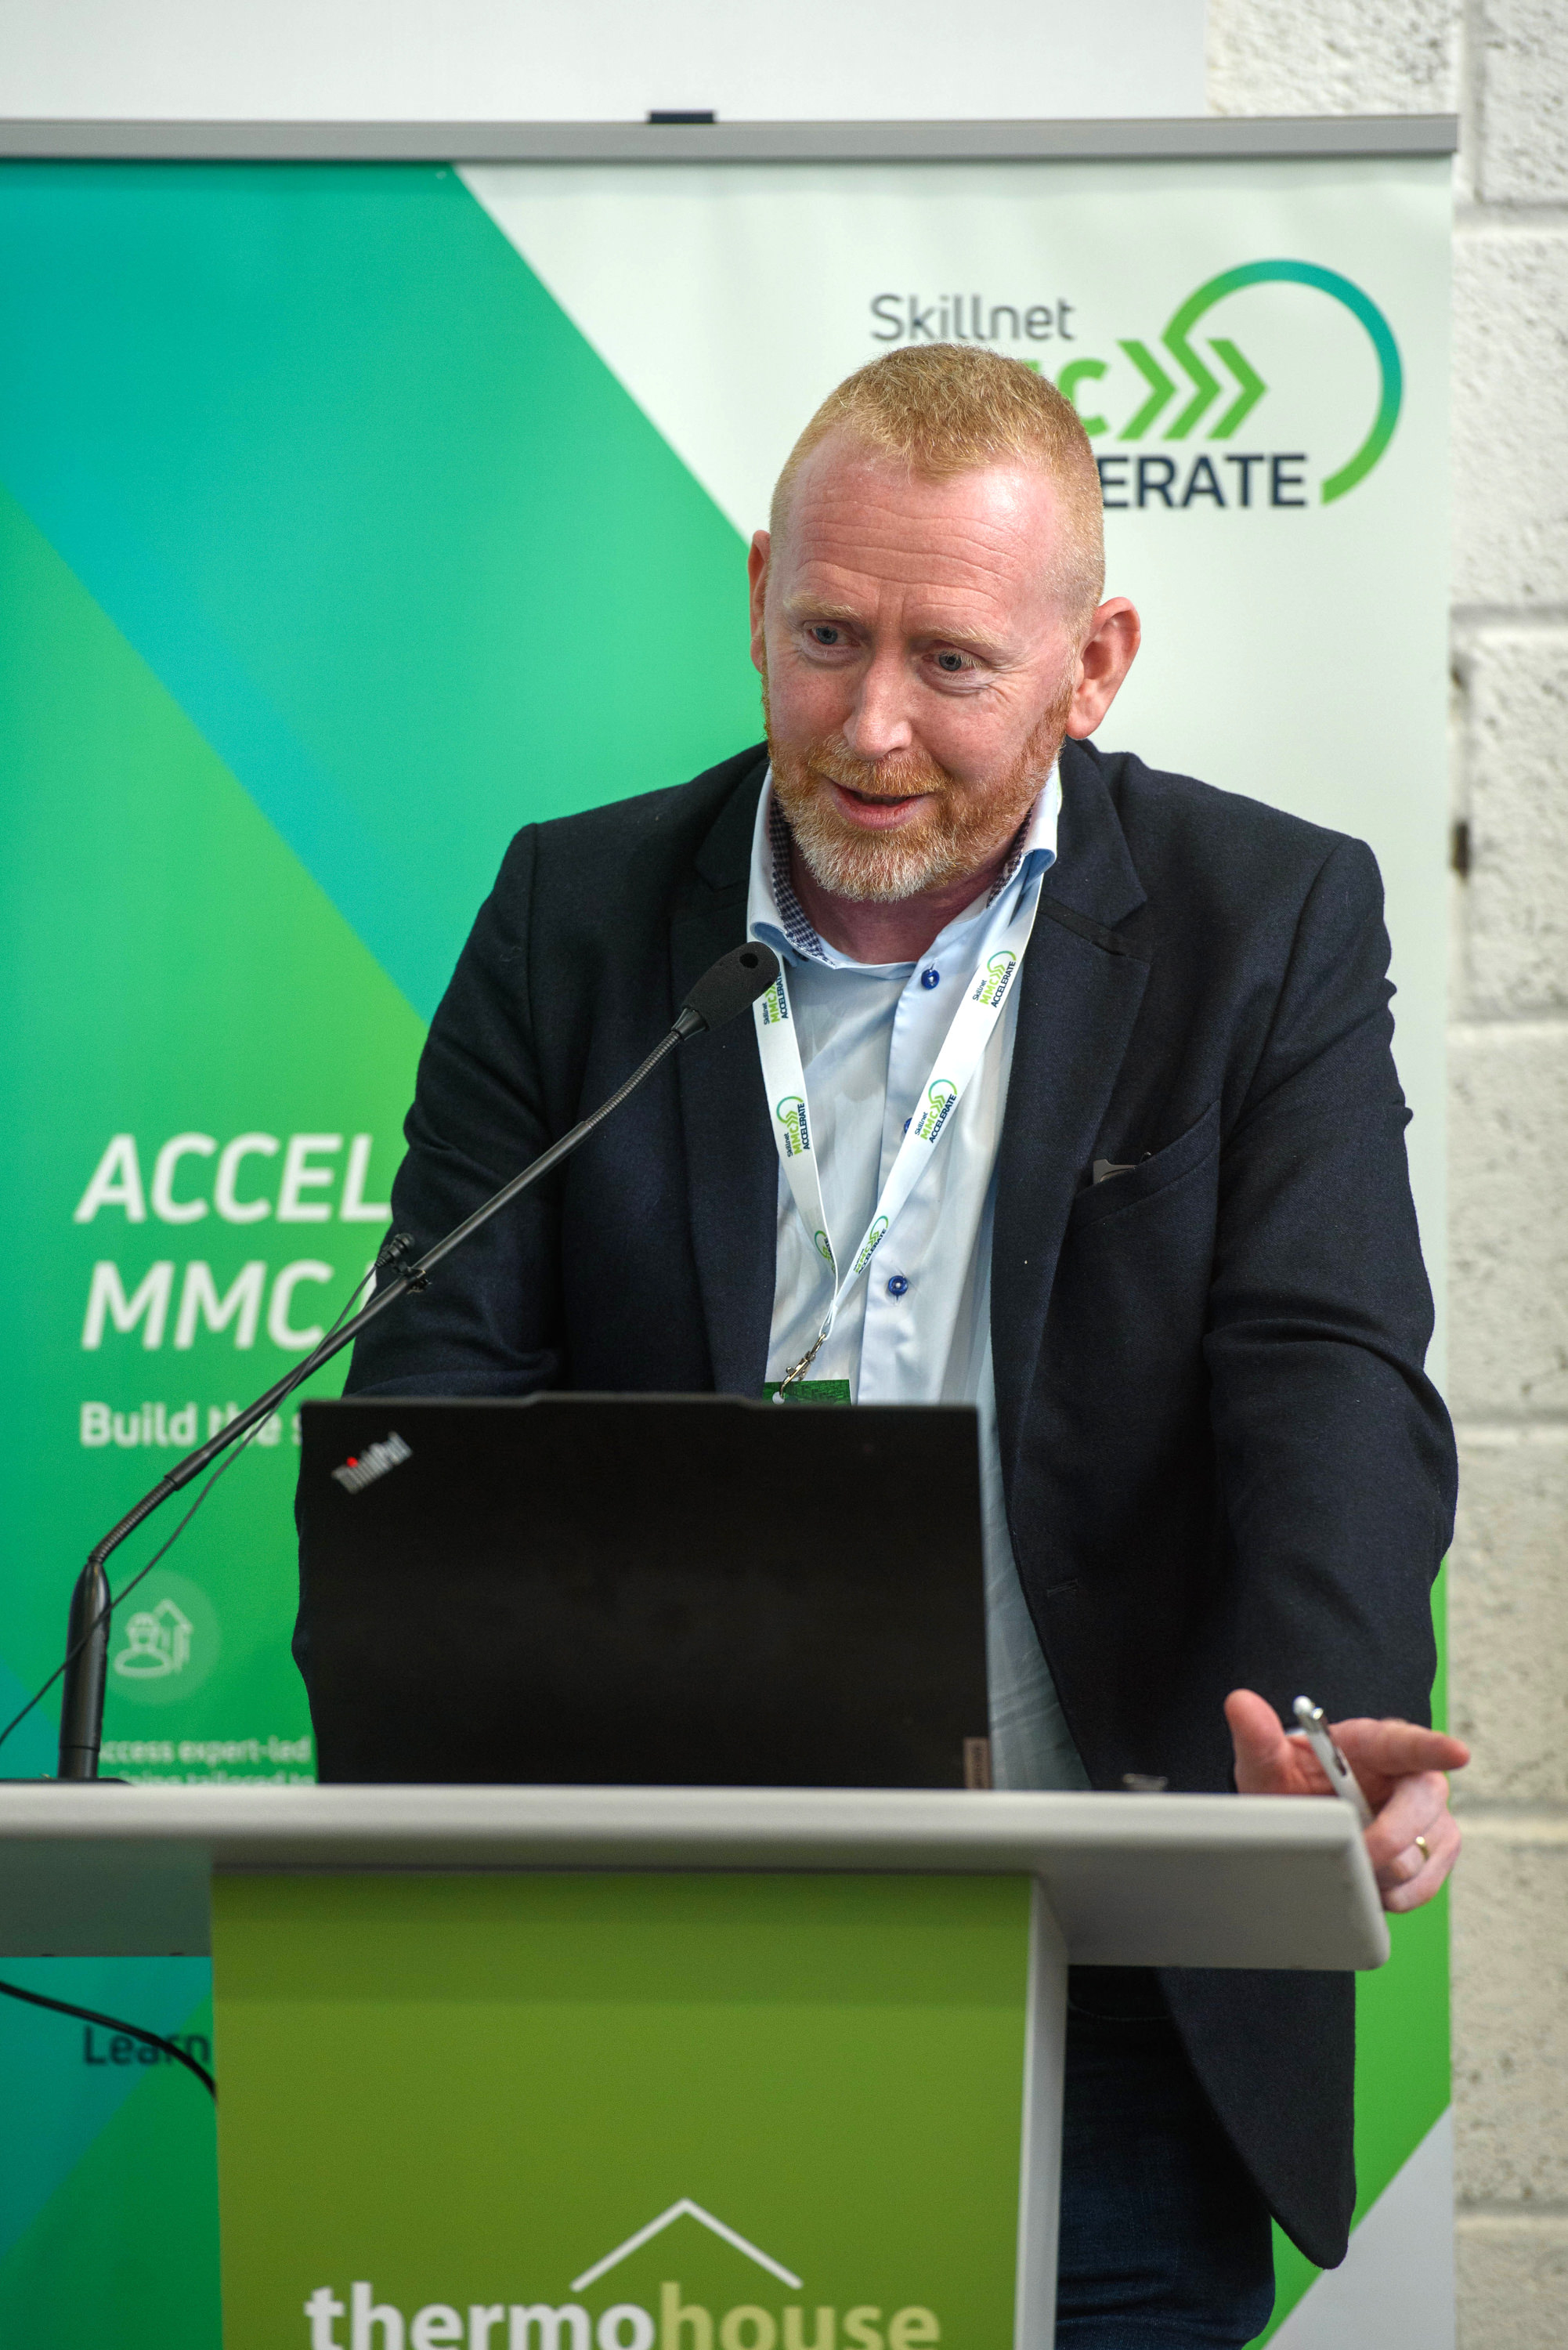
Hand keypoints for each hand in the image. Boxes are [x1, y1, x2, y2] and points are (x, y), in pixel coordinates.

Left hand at [1225, 1689, 1469, 1912]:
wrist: (1304, 1822)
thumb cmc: (1292, 1784)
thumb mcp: (1268, 1763)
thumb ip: (1257, 1736)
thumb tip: (1240, 1702)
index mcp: (1375, 1743)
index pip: (1408, 1742)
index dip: (1433, 1748)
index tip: (1457, 1752)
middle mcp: (1413, 1777)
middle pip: (1419, 1809)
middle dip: (1382, 1837)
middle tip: (1348, 1847)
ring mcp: (1431, 1818)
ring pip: (1417, 1857)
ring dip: (1376, 1869)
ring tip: (1345, 1855)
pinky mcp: (1436, 1854)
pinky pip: (1419, 1888)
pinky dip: (1387, 1894)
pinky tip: (1365, 1876)